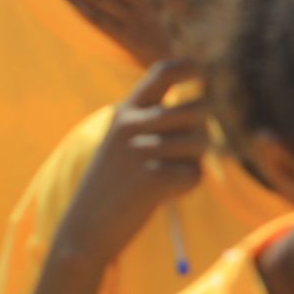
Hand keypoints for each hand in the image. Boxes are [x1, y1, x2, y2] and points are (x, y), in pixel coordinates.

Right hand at [63, 57, 213, 260]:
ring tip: (167, 176)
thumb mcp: (124, 142)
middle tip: (190, 149)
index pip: (164, 72)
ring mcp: (141, 150)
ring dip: (194, 162)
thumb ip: (157, 122)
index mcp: (126, 111)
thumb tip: (206, 108)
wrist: (87, 226)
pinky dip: (186, 186)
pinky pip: (195, 174)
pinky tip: (162, 194)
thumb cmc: (113, 184)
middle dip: (205, 129)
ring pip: (201, 143)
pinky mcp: (153, 177)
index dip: (190, 68)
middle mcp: (132, 124)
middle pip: (198, 110)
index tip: (202, 73)